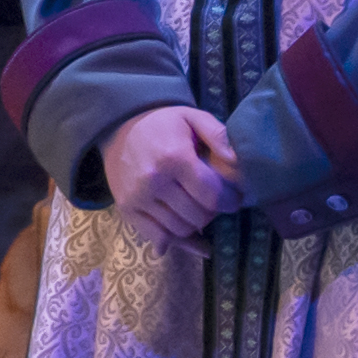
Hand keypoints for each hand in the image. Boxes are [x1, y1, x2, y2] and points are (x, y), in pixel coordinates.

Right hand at [103, 102, 241, 244]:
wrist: (120, 129)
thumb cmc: (163, 125)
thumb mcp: (193, 118)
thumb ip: (219, 136)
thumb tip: (238, 162)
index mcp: (174, 158)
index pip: (213, 196)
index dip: (231, 201)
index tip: (235, 198)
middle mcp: (153, 181)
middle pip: (198, 216)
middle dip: (213, 213)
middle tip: (214, 202)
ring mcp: (137, 197)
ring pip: (180, 230)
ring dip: (195, 224)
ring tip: (197, 210)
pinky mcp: (126, 208)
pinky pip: (158, 236)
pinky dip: (175, 240)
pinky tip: (186, 234)